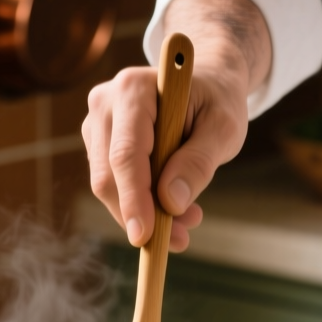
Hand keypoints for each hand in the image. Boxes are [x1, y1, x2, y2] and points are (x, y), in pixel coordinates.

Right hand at [83, 65, 244, 249]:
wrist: (207, 83)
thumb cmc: (217, 100)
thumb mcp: (224, 128)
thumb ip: (199, 162)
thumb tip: (171, 203)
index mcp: (133, 90)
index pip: (125, 154)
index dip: (133, 199)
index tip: (145, 236)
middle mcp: (104, 103)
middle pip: (108, 176)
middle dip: (141, 214)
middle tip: (181, 238)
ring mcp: (97, 124)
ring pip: (107, 186)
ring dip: (144, 212)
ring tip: (188, 217)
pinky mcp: (99, 144)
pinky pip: (113, 184)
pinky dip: (140, 204)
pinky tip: (173, 204)